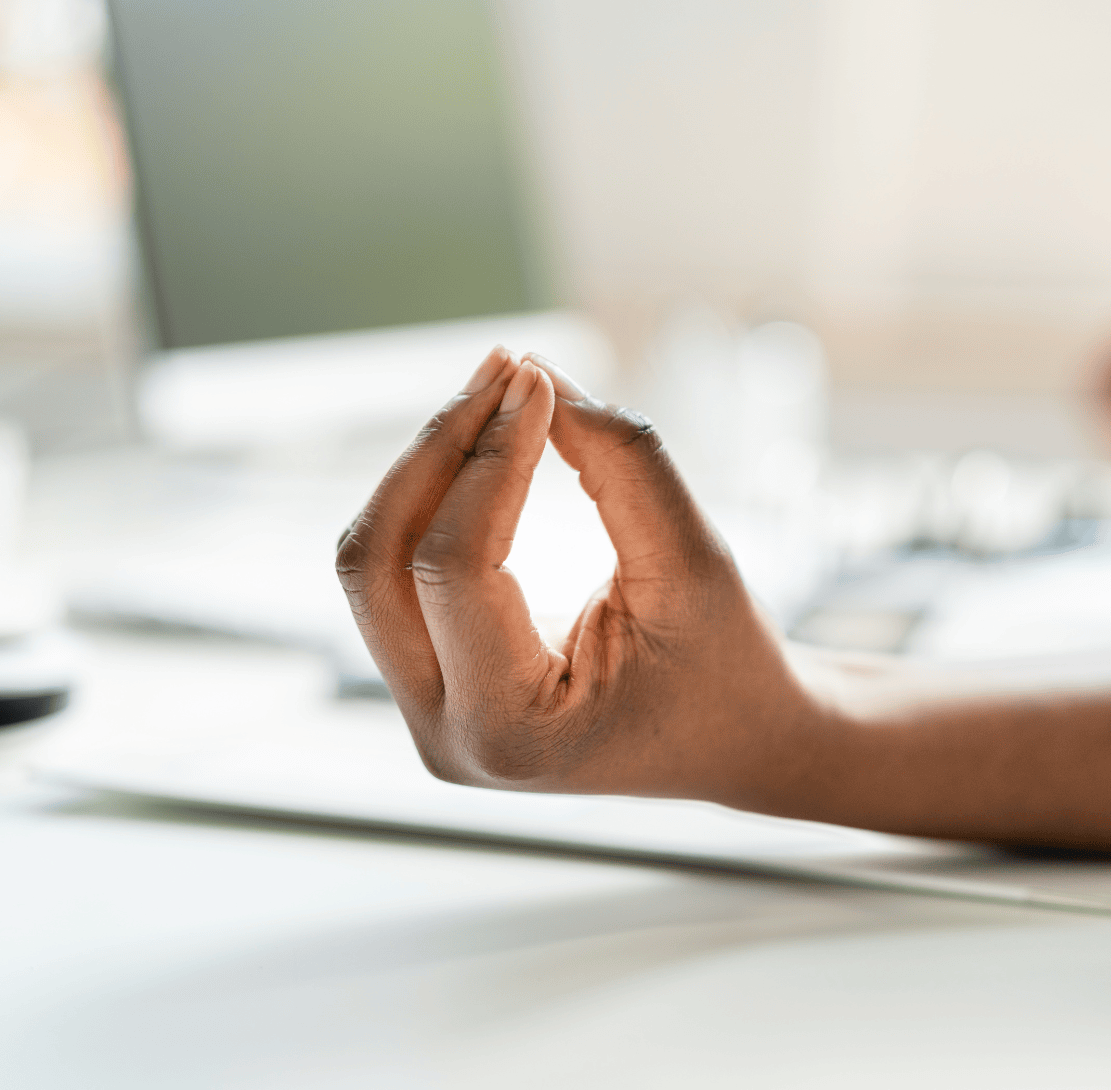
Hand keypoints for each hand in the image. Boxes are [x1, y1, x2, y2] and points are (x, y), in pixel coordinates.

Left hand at [336, 348, 836, 806]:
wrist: (739, 742)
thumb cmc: (727, 663)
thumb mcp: (693, 560)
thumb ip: (620, 461)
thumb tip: (532, 372)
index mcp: (507, 730)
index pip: (452, 565)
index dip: (488, 458)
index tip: (539, 382)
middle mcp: (444, 734)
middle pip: (376, 561)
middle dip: (436, 450)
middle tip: (506, 368)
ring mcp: (426, 713)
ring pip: (372, 561)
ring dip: (427, 466)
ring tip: (497, 391)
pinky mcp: (431, 680)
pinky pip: (398, 570)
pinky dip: (434, 495)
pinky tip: (486, 439)